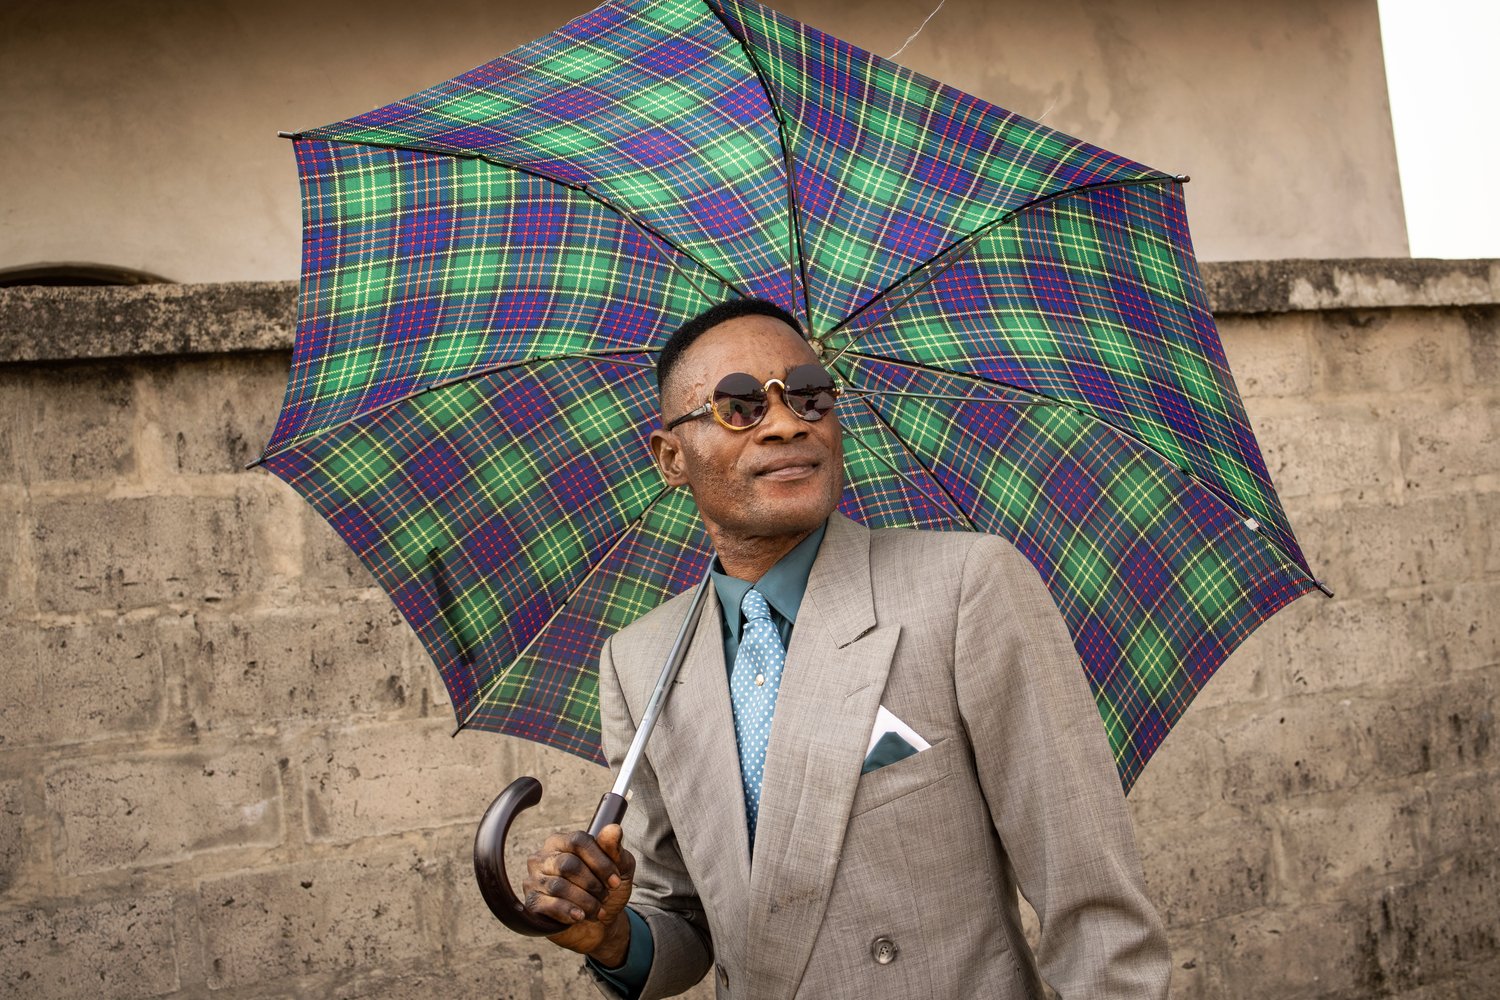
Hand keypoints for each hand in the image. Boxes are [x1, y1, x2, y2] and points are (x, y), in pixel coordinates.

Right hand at [523, 824, 635, 963]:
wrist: (599, 925)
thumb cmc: (606, 889)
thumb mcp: (619, 868)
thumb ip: (615, 849)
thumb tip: (614, 829)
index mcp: (562, 841)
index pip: (578, 841)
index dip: (600, 862)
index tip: (615, 881)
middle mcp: (543, 857)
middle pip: (568, 864)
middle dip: (592, 884)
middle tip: (604, 896)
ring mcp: (534, 880)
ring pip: (559, 886)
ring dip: (585, 901)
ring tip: (596, 909)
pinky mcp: (532, 904)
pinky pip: (549, 905)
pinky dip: (569, 912)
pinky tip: (580, 916)